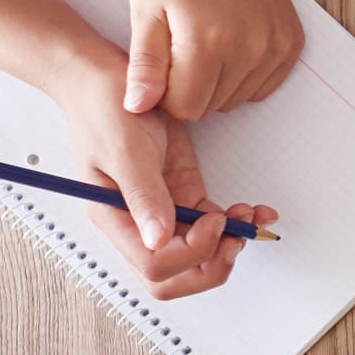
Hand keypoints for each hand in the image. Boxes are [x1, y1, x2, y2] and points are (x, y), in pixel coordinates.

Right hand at [47, 77, 275, 299]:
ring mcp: (160, 211)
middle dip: (211, 264)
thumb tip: (159, 239)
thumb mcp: (125, 149)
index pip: (153, 264)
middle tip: (238, 238)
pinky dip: (232, 222)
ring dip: (228, 243)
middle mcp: (135, 223)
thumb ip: (143, 195)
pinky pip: (208, 223)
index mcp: (113, 218)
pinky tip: (251, 209)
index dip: (190, 253)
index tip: (212, 220)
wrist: (108, 79)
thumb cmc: (103, 107)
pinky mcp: (180, 193)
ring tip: (251, 218)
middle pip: (173, 275)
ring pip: (196, 254)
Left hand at [125, 0, 303, 118]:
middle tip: (182, 45)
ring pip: (237, 99)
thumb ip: (145, 66)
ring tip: (206, 40)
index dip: (165, 93)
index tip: (162, 63)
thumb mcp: (146, 11)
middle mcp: (248, 49)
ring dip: (217, 82)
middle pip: (212, 107)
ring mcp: (274, 46)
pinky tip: (230, 42)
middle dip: (191, 87)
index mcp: (206, 43)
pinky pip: (262, 87)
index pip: (185, 108)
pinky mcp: (290, 43)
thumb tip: (137, 108)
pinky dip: (243, 75)